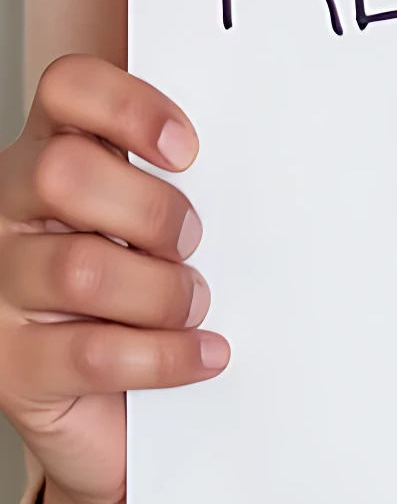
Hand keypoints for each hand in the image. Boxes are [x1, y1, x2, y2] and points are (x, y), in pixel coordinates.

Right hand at [0, 56, 225, 503]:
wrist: (113, 415)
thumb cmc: (143, 295)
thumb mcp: (155, 224)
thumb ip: (179, 180)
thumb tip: (264, 148)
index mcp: (50, 152)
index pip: (66, 88)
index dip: (127, 105)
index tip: (189, 149)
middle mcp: (11, 211)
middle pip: (65, 172)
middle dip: (152, 209)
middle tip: (194, 240)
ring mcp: (2, 289)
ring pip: (81, 268)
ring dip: (162, 291)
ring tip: (195, 303)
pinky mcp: (14, 367)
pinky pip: (95, 352)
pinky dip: (166, 355)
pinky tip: (202, 354)